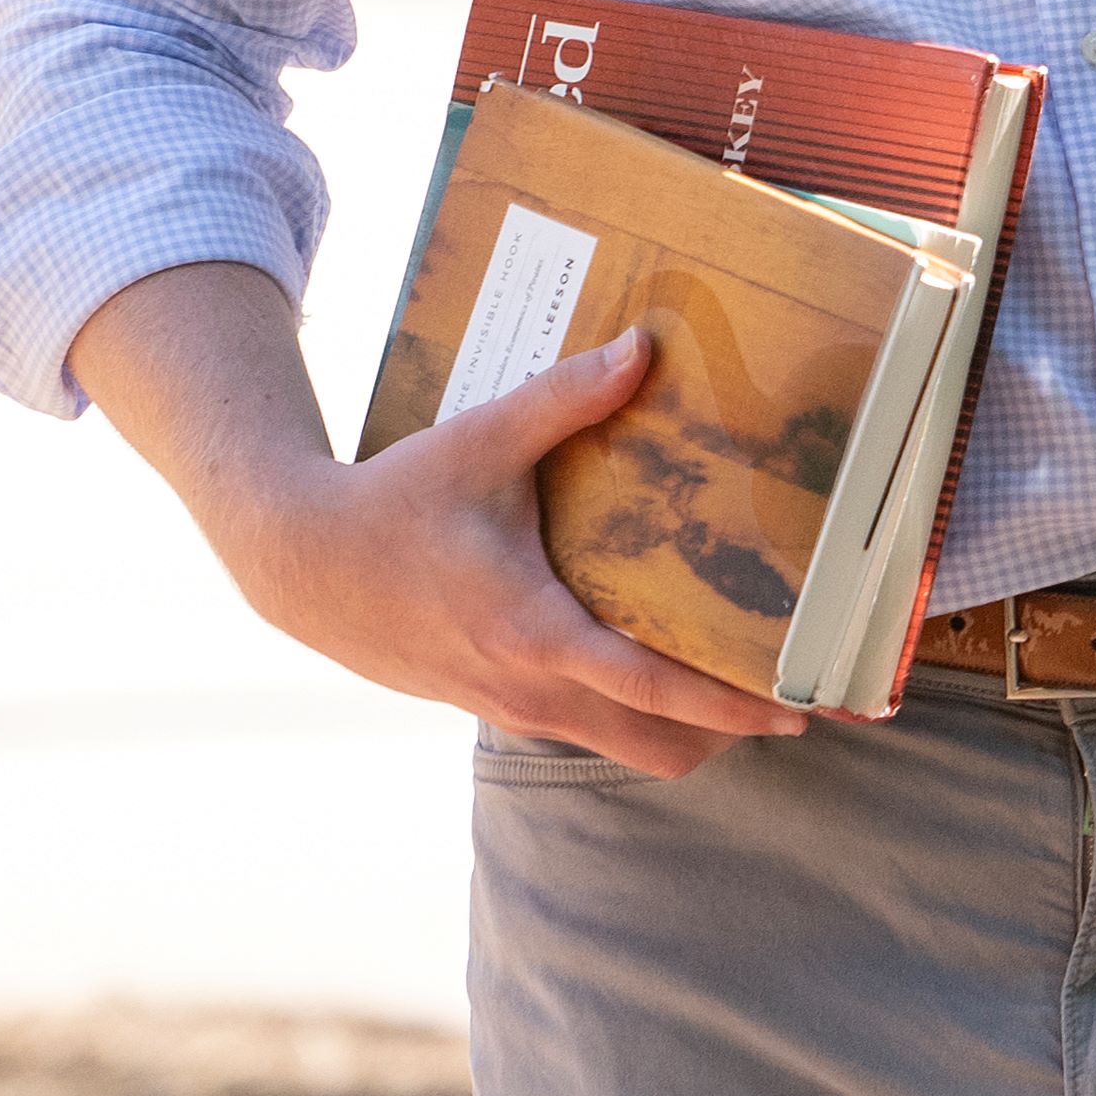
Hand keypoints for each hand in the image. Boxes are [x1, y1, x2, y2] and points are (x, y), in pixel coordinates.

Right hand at [194, 329, 808, 772]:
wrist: (298, 565)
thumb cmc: (392, 501)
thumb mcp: (480, 442)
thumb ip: (567, 398)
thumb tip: (644, 347)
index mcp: (536, 632)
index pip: (654, 689)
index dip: (732, 706)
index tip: (796, 711)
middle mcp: (531, 688)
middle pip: (659, 748)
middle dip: (729, 732)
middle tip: (793, 691)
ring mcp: (511, 707)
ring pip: (624, 749)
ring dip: (686, 730)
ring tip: (746, 680)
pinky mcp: (495, 706)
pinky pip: (586, 730)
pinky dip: (635, 716)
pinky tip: (663, 664)